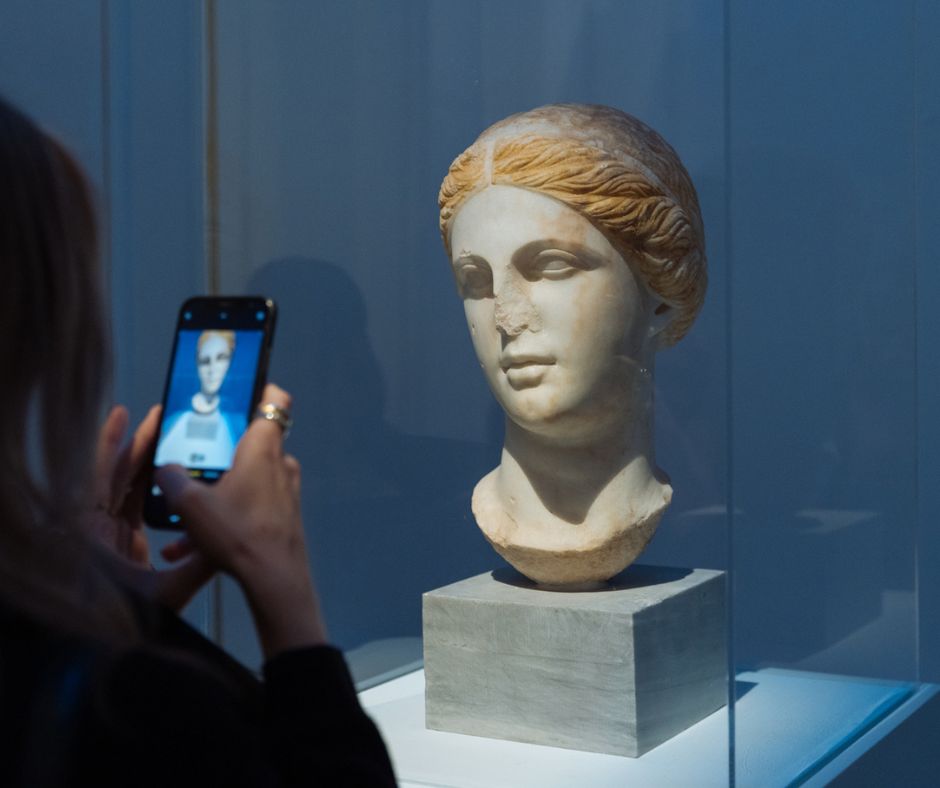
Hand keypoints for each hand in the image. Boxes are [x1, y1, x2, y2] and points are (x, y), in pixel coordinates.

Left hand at [88, 405, 213, 611]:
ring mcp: (105, 533)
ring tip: (166, 434)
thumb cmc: (118, 620)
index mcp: (92, 533)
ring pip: (124, 486)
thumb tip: (230, 543)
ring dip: (145, 459)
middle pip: (115, 474)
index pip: (100, 476)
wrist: (98, 646)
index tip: (122, 414)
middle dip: (139, 443)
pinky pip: (130, 502)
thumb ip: (195, 567)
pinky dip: (145, 483)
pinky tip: (161, 470)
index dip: (111, 443)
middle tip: (162, 417)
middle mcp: (94, 527)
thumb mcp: (163, 596)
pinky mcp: (118, 542)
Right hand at [156, 383, 326, 656]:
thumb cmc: (238, 533)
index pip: (275, 399)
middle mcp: (280, 464)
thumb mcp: (191, 504)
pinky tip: (193, 548)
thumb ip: (173, 480)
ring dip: (214, 499)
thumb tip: (164, 469)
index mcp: (263, 448)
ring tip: (181, 526)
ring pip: (244, 483)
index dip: (260, 387)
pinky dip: (225, 520)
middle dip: (217, 455)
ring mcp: (285, 492)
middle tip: (190, 464)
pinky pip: (249, 509)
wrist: (275, 580)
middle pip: (249, 444)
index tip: (239, 388)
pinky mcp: (283, 516)